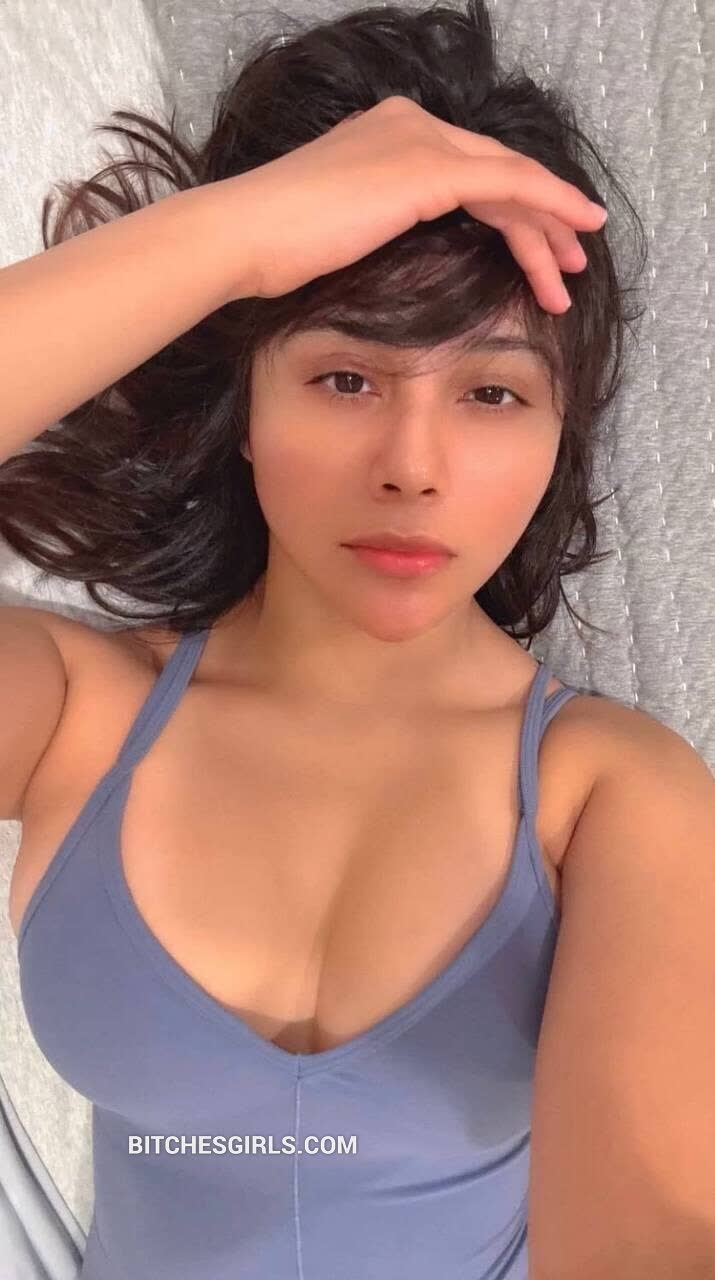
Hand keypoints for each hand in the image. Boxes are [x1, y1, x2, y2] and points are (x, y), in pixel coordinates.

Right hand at [211, 94, 605, 312]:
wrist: (246, 234)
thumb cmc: (278, 246)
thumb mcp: (341, 227)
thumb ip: (380, 221)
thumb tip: (401, 248)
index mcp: (390, 135)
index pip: (469, 171)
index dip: (512, 211)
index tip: (539, 253)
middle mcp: (412, 125)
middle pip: (498, 173)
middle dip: (542, 222)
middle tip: (568, 268)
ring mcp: (421, 141)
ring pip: (510, 181)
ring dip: (548, 229)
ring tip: (568, 277)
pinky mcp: (428, 167)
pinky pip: (508, 184)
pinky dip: (548, 205)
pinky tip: (576, 231)